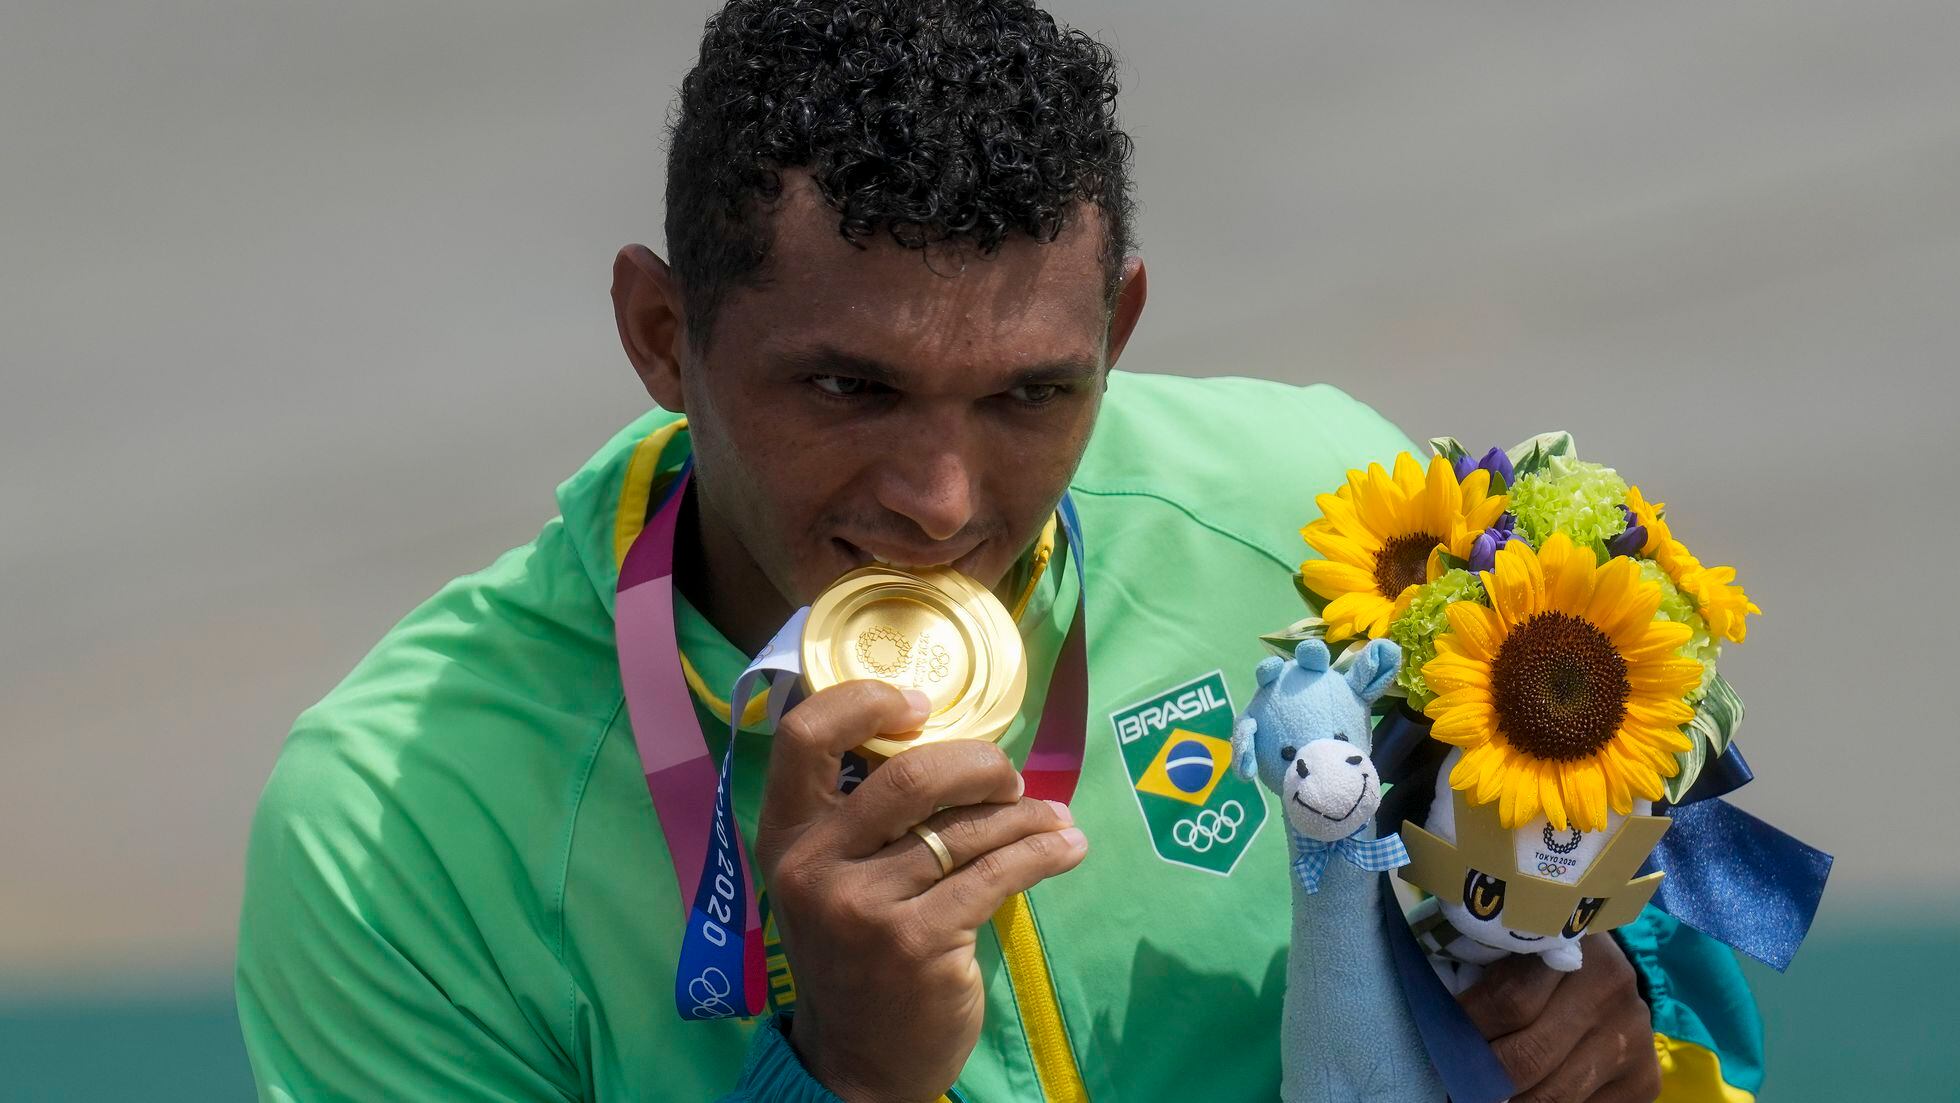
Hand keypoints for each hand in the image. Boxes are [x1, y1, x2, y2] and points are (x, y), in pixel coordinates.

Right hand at [753, 679, 1088, 1102]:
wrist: (859, 1062)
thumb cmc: (856, 956)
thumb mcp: (830, 881)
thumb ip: (863, 820)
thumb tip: (956, 746)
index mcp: (787, 837)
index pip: (804, 735)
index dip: (865, 701)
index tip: (922, 703)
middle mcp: (816, 866)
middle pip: (910, 776)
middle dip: (980, 765)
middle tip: (1011, 779)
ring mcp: (865, 906)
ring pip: (966, 829)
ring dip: (1027, 816)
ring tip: (1056, 818)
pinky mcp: (917, 941)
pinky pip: (996, 874)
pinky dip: (1043, 853)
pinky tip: (1066, 849)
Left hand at [1458, 934, 1661, 1102]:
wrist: (1605, 968)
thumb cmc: (1536, 954)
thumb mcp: (1511, 942)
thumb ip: (1479, 969)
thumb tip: (1437, 1025)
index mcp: (1572, 943)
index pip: (1509, 1002)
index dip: (1465, 1030)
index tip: (1439, 1045)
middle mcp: (1610, 988)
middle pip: (1528, 1057)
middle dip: (1483, 1078)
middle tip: (1456, 1082)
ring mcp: (1634, 1037)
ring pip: (1554, 1095)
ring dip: (1510, 1102)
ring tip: (1483, 1095)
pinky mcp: (1645, 1079)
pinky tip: (1525, 1097)